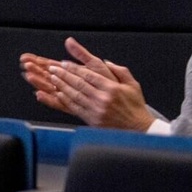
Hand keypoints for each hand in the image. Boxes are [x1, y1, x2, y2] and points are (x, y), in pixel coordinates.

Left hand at [20, 38, 151, 129]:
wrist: (139, 130)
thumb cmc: (135, 107)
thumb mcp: (132, 85)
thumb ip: (119, 71)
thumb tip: (106, 61)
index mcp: (112, 88)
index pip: (88, 75)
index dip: (74, 68)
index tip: (64, 63)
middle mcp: (103, 98)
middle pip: (78, 83)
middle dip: (63, 74)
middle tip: (53, 68)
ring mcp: (96, 110)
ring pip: (74, 95)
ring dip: (61, 85)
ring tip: (52, 78)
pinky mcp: (92, 120)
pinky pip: (75, 108)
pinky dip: (65, 100)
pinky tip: (58, 94)